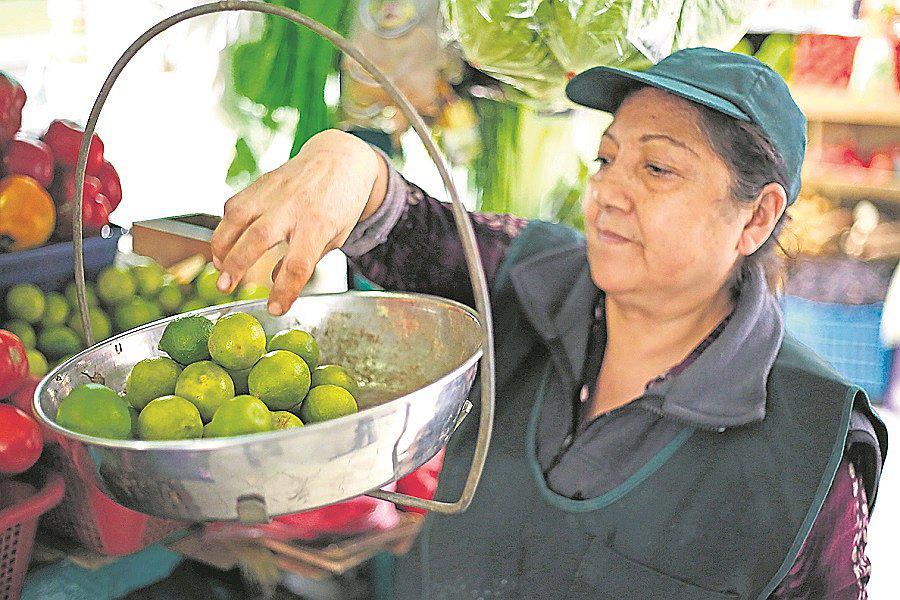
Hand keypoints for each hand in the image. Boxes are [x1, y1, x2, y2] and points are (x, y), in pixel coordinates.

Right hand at [211, 129, 387, 314]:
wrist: (340, 160)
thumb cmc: (340, 205)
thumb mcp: (335, 238)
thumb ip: (306, 261)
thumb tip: (275, 282)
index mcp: (319, 225)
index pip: (299, 264)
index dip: (285, 290)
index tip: (274, 309)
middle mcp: (294, 206)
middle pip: (259, 238)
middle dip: (238, 265)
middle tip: (225, 287)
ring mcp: (275, 192)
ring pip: (237, 217)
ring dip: (221, 245)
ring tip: (218, 267)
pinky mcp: (261, 183)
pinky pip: (235, 204)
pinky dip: (224, 225)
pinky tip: (224, 242)